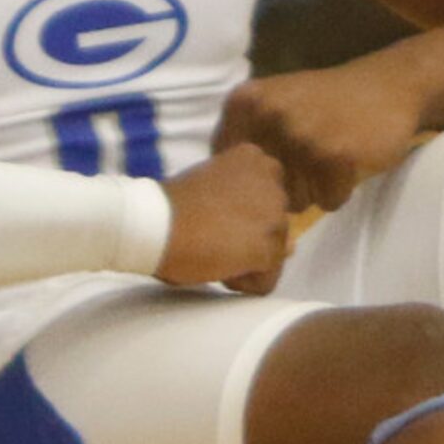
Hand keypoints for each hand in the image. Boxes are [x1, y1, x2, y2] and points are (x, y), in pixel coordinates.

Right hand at [155, 144, 290, 294]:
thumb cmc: (170, 208)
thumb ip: (250, 209)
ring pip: (272, 257)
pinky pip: (265, 283)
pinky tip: (217, 267)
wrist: (150, 223)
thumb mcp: (213, 194)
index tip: (212, 217)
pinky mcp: (270, 246)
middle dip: (247, 241)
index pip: (268, 203)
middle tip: (210, 235)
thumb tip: (293, 246)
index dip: (241, 219)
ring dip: (243, 263)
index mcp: (256, 159)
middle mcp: (273, 180)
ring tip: (212, 250)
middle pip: (275, 229)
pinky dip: (241, 284)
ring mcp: (275, 213)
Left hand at [212, 64, 424, 212]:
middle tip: (313, 155)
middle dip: (288, 184)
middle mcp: (267, 116)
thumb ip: (246, 139)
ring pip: (295, 200)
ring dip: (314, 190)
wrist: (389, 85)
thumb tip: (221, 194)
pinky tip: (350, 162)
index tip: (278, 159)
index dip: (254, 177)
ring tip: (330, 158)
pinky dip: (341, 191)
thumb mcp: (275, 106)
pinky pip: (328, 202)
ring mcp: (301, 135)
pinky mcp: (335, 156)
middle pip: (263, 189)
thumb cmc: (328, 102)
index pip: (227, 169)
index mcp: (245, 103)